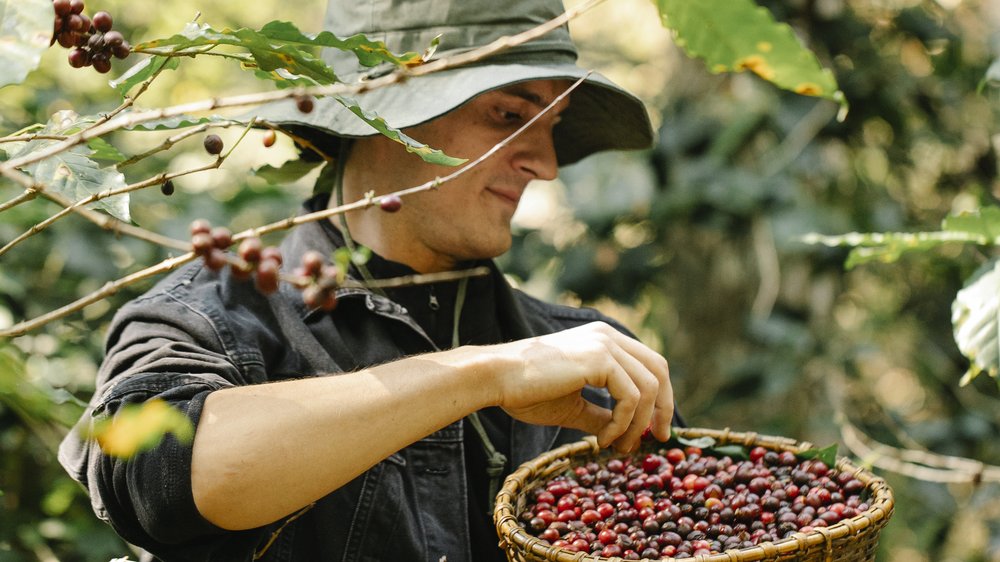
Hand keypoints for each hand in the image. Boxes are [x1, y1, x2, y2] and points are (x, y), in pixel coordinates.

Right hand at [487, 322, 671, 452]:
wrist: (497, 378)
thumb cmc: (526, 391)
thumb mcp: (573, 405)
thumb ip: (601, 413)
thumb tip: (626, 432)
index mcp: (603, 340)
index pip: (649, 364)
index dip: (660, 397)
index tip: (655, 429)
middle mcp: (608, 335)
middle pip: (659, 370)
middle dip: (663, 408)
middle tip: (659, 439)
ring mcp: (605, 343)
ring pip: (648, 388)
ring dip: (636, 425)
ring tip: (615, 446)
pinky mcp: (600, 358)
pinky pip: (631, 398)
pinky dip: (622, 424)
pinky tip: (602, 439)